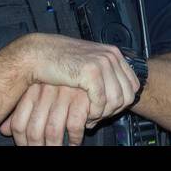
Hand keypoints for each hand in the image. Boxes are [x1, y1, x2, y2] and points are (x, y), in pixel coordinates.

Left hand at [0, 83, 91, 145]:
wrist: (90, 60)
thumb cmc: (65, 80)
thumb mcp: (40, 90)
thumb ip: (22, 110)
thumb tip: (4, 130)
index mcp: (32, 88)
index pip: (18, 123)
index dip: (21, 142)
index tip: (28, 147)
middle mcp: (46, 90)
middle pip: (34, 130)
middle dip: (38, 148)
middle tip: (44, 152)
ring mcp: (64, 93)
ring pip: (52, 131)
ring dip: (55, 146)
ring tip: (59, 150)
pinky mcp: (83, 97)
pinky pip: (74, 125)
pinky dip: (75, 138)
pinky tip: (75, 141)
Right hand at [17, 33, 138, 122]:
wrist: (38, 55)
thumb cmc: (59, 62)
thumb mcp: (87, 64)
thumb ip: (104, 75)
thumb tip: (120, 96)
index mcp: (113, 53)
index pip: (133, 85)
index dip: (122, 103)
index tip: (107, 110)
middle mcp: (111, 56)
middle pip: (127, 95)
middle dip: (114, 111)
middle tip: (98, 116)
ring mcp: (102, 62)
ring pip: (116, 101)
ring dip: (103, 114)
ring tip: (90, 116)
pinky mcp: (91, 71)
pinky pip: (101, 102)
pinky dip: (94, 112)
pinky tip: (84, 113)